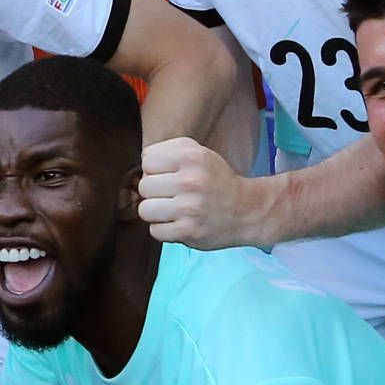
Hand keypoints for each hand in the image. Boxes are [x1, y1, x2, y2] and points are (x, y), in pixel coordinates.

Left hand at [138, 136, 268, 248]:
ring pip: (145, 210)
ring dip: (156, 212)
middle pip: (144, 186)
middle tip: (173, 195)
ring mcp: (189, 207)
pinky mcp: (188, 231)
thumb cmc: (216, 181)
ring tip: (173, 210)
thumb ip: (167, 153)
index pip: (147, 159)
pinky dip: (163, 229)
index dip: (156, 168)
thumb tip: (137, 172)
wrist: (247, 210)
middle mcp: (190, 180)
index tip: (170, 175)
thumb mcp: (199, 153)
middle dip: (155, 191)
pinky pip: (154, 231)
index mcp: (191, 156)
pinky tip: (178, 223)